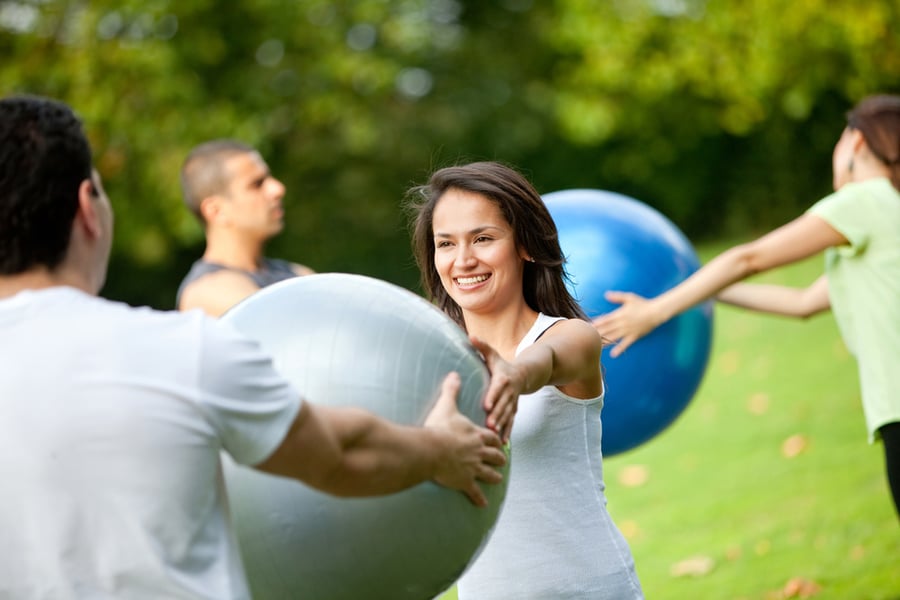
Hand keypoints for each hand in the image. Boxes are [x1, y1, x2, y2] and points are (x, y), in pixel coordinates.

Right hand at [424, 372, 505, 506]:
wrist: (431, 450)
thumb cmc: (438, 428)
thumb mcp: (446, 405)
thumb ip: (451, 390)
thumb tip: (454, 373)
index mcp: (475, 434)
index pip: (491, 437)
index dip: (496, 439)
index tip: (500, 441)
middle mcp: (478, 451)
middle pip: (494, 455)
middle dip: (499, 457)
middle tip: (503, 460)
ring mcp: (473, 468)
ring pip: (489, 473)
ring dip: (494, 476)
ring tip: (498, 479)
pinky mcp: (464, 481)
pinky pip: (475, 492)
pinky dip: (479, 498)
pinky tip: (483, 504)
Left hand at [469, 336, 525, 442]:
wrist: (524, 374)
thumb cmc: (502, 365)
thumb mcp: (493, 355)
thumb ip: (482, 346)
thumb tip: (470, 336)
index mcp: (503, 379)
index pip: (498, 388)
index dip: (493, 396)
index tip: (486, 405)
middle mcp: (509, 392)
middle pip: (503, 405)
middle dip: (496, 415)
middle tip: (488, 425)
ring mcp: (512, 402)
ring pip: (507, 415)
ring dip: (502, 425)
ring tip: (494, 435)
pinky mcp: (513, 410)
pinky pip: (511, 422)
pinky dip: (508, 431)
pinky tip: (503, 442)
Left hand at [592, 291, 661, 357]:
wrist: (656, 312)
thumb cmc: (642, 303)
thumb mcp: (629, 297)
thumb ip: (617, 297)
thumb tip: (606, 294)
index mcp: (619, 314)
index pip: (604, 320)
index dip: (595, 323)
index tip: (587, 327)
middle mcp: (622, 323)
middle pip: (606, 329)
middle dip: (596, 333)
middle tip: (586, 338)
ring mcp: (628, 330)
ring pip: (613, 337)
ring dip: (604, 342)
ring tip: (595, 346)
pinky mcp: (634, 336)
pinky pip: (626, 344)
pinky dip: (619, 349)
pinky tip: (613, 354)